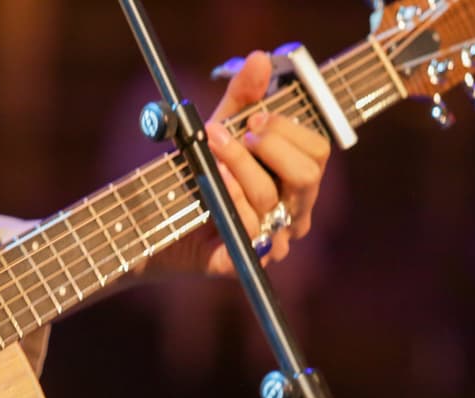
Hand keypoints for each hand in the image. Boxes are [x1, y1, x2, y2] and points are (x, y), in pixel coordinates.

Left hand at [146, 50, 330, 275]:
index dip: (288, 130)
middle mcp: (293, 214)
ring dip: (238, 165)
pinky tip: (212, 182)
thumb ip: (241, 98)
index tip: (254, 117)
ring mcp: (273, 241)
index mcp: (297, 182)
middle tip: (238, 131)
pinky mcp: (246, 261)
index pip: (318, 151)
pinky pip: (248, 228)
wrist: (156, 227)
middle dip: (270, 145)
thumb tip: (259, 58)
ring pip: (270, 197)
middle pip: (307, 175)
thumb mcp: (219, 132)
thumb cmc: (198, 178)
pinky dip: (228, 198)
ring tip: (212, 148)